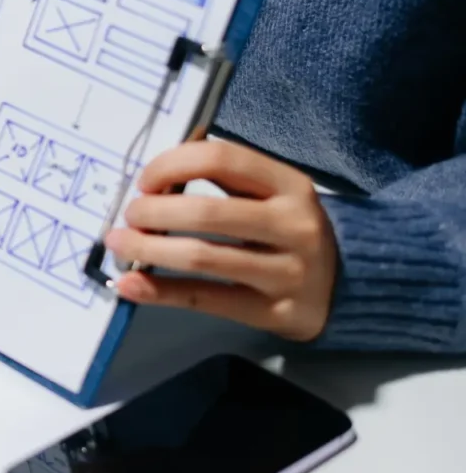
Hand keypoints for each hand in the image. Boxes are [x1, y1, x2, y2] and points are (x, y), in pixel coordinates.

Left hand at [105, 141, 338, 340]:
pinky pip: (206, 299)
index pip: (221, 160)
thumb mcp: (273, 193)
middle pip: (207, 213)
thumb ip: (225, 181)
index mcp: (290, 184)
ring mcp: (287, 272)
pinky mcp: (275, 312)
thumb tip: (155, 178)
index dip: (172, 165)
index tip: (145, 181)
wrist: (352, 284)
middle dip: (153, 212)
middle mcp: (292, 225)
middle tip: (129, 215)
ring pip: (203, 258)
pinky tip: (130, 284)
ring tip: (120, 243)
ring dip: (148, 249)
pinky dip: (160, 291)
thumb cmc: (290, 229)